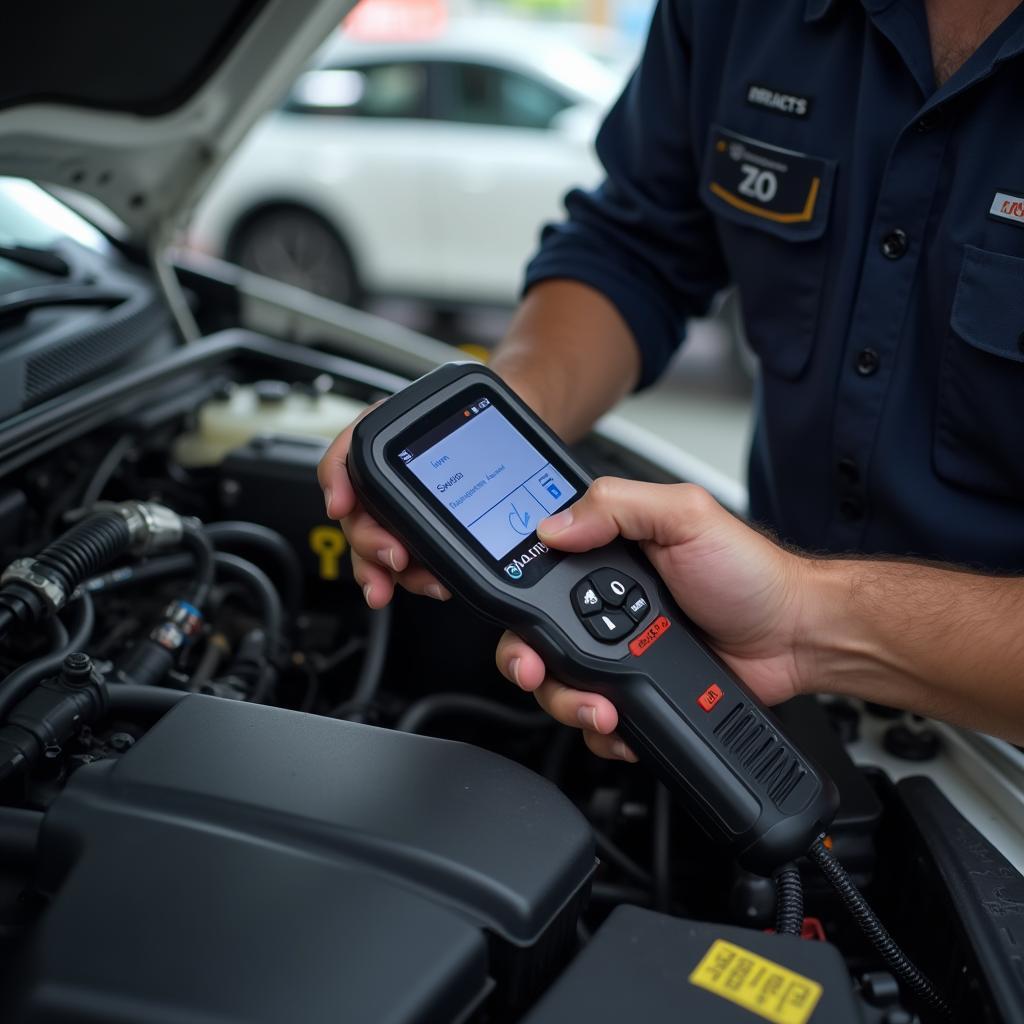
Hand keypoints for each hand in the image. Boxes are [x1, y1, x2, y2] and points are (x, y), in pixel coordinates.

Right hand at [317, 372, 547, 607]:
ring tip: (423, 581)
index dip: (337, 484)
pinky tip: (435, 582)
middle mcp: (387, 482)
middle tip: (394, 557)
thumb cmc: (476, 412)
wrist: (511, 435)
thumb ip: (406, 421)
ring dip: (391, 573)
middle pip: (358, 519)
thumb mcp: (443, 400)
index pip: (343, 462)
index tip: (342, 506)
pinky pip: (410, 566)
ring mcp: (404, 514)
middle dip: (371, 544)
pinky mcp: (425, 539)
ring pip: (379, 551)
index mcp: (383, 444)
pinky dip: (418, 578)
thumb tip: (351, 486)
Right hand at [496, 478, 809, 760]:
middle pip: (532, 639)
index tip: (511, 620)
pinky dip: (602, 731)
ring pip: (558, 686)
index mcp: (606, 554)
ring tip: (600, 706)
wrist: (796, 637)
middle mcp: (602, 605)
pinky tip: (622, 722)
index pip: (534, 571)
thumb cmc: (750, 574)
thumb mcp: (685, 516)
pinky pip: (595, 721)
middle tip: (537, 671)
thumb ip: (617, 506)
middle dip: (526, 662)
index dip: (509, 594)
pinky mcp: (636, 691)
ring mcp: (617, 651)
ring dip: (567, 701)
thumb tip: (553, 525)